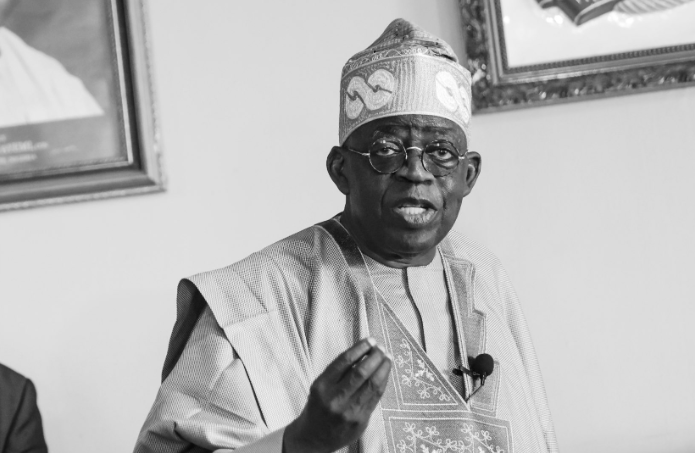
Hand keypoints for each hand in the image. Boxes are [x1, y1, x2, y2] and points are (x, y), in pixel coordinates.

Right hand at [283, 337, 391, 452]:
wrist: (313, 438)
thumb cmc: (318, 407)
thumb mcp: (320, 386)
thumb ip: (339, 372)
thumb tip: (363, 352)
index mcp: (322, 386)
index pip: (344, 361)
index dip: (360, 348)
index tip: (370, 340)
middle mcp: (335, 398)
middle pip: (361, 372)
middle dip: (375, 356)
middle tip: (381, 348)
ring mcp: (349, 411)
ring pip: (372, 384)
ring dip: (383, 368)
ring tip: (387, 358)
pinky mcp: (360, 420)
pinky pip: (376, 397)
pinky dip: (383, 382)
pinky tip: (385, 374)